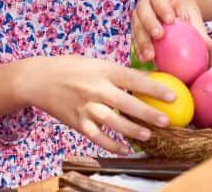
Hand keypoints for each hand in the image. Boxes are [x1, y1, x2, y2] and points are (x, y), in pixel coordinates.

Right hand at [26, 55, 177, 154]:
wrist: (39, 79)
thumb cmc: (71, 68)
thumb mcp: (96, 63)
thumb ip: (119, 73)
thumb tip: (148, 79)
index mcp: (103, 69)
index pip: (134, 79)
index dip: (155, 88)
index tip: (172, 95)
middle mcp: (95, 88)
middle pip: (126, 102)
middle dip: (148, 113)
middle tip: (166, 120)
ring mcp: (85, 106)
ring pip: (113, 121)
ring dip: (132, 130)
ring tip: (148, 135)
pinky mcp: (77, 122)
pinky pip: (97, 136)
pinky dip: (111, 145)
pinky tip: (124, 149)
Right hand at [132, 0, 211, 62]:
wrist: (172, 7)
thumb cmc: (183, 9)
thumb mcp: (191, 14)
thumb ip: (198, 28)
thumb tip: (209, 46)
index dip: (163, 8)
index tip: (171, 20)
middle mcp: (144, 3)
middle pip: (144, 12)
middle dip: (150, 24)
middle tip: (159, 35)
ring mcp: (137, 16)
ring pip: (136, 27)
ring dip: (142, 42)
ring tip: (149, 56)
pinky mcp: (135, 29)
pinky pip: (135, 39)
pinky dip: (139, 49)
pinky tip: (145, 61)